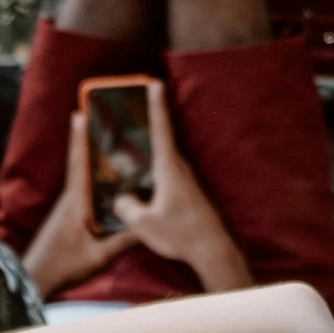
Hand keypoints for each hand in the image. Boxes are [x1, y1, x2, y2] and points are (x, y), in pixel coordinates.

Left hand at [22, 110, 137, 297]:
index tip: (81, 113)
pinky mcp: (66, 217)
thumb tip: (149, 223)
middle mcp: (69, 199)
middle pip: (80, 163)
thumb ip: (124, 239)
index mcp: (76, 201)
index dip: (80, 137)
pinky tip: (105, 179)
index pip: (78, 162)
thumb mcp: (100, 256)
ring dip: (91, 159)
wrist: (35, 280)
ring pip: (81, 176)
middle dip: (88, 141)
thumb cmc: (64, 266)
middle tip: (103, 121)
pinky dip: (91, 178)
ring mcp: (66, 208)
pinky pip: (82, 190)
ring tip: (108, 143)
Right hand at [114, 80, 252, 295]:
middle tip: (130, 111)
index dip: (156, 105)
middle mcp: (179, 169)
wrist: (212, 250)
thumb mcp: (144, 224)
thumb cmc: (181, 234)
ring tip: (126, 148)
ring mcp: (185, 181)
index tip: (154, 82)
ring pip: (160, 161)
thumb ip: (127, 207)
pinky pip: (163, 177)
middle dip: (146, 125)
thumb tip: (121, 199)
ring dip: (146, 153)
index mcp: (168, 168)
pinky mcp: (186, 194)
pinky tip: (139, 184)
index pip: (161, 128)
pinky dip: (151, 174)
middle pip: (160, 140)